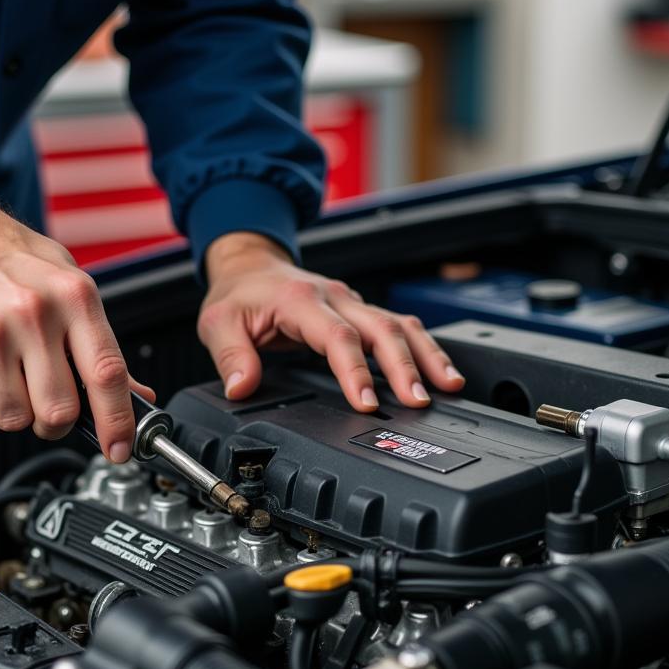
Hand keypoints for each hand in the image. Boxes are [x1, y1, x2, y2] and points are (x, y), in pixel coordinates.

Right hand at [0, 159, 151, 459]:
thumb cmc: (10, 258)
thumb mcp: (70, 285)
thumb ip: (102, 346)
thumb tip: (138, 396)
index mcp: (74, 297)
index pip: (107, 373)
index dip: (118, 421)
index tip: (120, 449)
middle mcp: (32, 314)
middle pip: (58, 412)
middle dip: (57, 423)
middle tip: (48, 402)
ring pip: (13, 418)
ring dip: (14, 410)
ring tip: (7, 372)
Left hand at [199, 232, 464, 409]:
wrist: (249, 266)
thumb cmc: (238, 295)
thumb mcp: (219, 322)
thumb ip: (231, 356)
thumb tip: (242, 388)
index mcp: (300, 299)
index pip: (337, 336)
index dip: (355, 370)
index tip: (368, 402)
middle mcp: (335, 297)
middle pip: (382, 327)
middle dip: (405, 366)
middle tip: (419, 401)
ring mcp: (352, 302)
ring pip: (399, 324)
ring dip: (426, 355)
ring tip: (449, 386)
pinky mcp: (360, 310)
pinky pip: (399, 325)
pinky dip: (423, 348)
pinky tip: (441, 371)